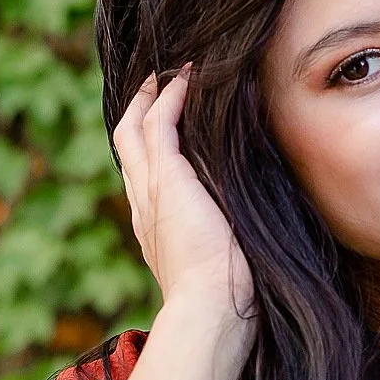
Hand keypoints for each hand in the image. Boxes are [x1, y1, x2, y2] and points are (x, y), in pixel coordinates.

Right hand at [112, 71, 255, 322]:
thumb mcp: (222, 256)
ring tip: (171, 71)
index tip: (167, 119)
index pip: (143, 172)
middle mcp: (144, 204)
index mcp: (154, 225)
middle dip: (140, 109)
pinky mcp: (166, 178)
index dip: (150, 143)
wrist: (210, 308)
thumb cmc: (227, 295)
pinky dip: (169, 98)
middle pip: (128, 143)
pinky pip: (159, 124)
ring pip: (134, 129)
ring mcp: (150, 189)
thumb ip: (224, 234)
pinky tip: (186, 79)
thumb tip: (251, 223)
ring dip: (152, 96)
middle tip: (157, 82)